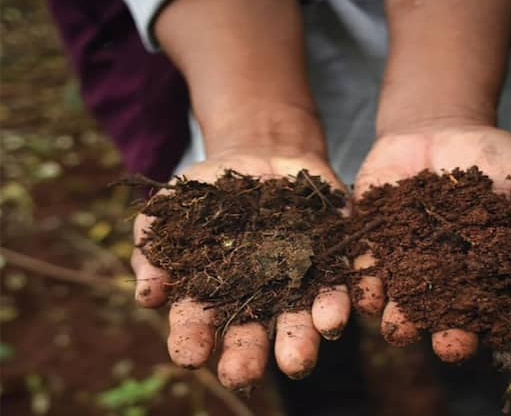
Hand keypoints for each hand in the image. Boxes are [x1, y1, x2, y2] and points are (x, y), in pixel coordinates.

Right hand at [130, 152, 350, 387]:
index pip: (199, 324)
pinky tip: (337, 317)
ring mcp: (299, 279)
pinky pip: (341, 282)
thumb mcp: (173, 210)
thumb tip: (147, 296)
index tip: (188, 356)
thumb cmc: (209, 192)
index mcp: (215, 295)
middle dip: (249, 355)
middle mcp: (260, 297)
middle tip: (242, 377)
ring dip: (301, 339)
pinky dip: (340, 302)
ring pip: (302, 317)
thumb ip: (154, 250)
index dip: (192, 339)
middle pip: (255, 333)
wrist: (261, 156)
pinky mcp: (333, 257)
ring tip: (297, 360)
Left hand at [352, 125, 510, 361]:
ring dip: (405, 321)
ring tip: (401, 331)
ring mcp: (415, 266)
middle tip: (454, 348)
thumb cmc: (495, 158)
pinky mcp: (378, 246)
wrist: (438, 128)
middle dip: (456, 335)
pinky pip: (371, 270)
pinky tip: (367, 298)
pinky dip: (368, 285)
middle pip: (458, 316)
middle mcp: (456, 280)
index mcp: (498, 272)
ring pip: (410, 302)